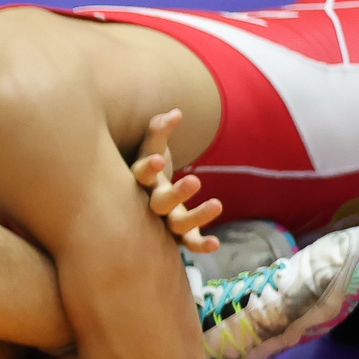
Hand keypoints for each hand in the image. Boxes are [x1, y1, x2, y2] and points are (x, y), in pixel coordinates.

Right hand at [129, 109, 224, 253]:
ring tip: (218, 204)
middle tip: (194, 180)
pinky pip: (189, 243)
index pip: (140, 175)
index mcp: (140, 183)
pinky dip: (201, 245)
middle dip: (176, 194)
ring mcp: (163, 223)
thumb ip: (159, 130)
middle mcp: (148, 205)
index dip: (147, 169)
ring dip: (197, 217)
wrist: (141, 202)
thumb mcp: (151, 149)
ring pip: (177, 224)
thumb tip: (176, 113)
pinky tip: (216, 243)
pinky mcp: (179, 236)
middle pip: (158, 203)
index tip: (158, 160)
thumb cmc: (150, 169)